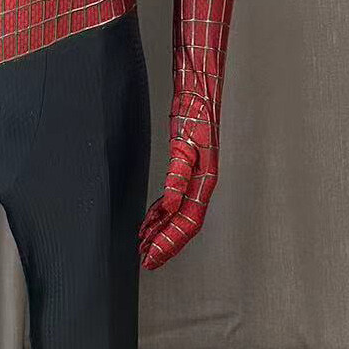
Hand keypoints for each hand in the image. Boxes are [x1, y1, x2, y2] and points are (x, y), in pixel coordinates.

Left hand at [139, 121, 217, 270]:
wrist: (199, 88)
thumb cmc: (194, 112)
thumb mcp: (183, 144)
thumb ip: (177, 176)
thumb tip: (170, 205)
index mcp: (204, 181)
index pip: (187, 222)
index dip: (170, 242)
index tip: (152, 256)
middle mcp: (201, 183)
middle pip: (184, 224)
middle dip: (165, 244)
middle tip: (147, 261)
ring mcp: (195, 177)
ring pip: (178, 214)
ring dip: (161, 232)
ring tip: (144, 246)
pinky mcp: (186, 168)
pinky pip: (174, 199)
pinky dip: (160, 213)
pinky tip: (150, 221)